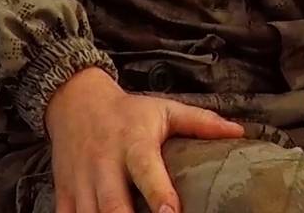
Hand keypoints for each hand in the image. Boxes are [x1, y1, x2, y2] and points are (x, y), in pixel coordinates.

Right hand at [45, 67, 244, 212]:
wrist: (75, 101)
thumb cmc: (129, 112)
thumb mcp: (165, 110)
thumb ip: (200, 122)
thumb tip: (239, 131)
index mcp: (133, 143)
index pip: (146, 170)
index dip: (159, 193)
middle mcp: (104, 164)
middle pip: (113, 204)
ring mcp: (81, 181)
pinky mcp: (64, 192)